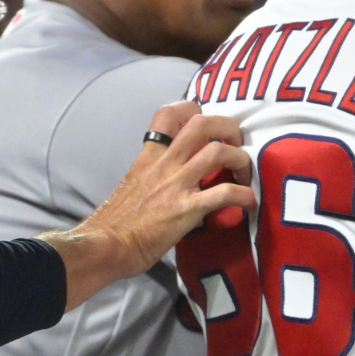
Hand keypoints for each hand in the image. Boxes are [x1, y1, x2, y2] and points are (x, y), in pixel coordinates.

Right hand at [41, 101, 253, 309]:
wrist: (105, 246)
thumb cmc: (115, 222)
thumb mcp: (134, 184)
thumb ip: (157, 174)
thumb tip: (180, 178)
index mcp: (149, 156)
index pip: (166, 113)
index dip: (192, 109)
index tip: (208, 126)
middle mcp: (165, 164)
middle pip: (202, 123)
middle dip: (228, 127)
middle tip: (237, 144)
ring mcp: (177, 184)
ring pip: (218, 152)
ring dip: (241, 160)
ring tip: (244, 175)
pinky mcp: (187, 209)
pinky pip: (225, 193)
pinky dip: (244, 195)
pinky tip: (249, 204)